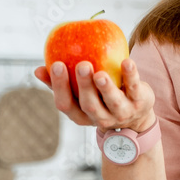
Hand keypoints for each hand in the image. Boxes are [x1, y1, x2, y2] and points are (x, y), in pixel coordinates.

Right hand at [33, 59, 156, 132]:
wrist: (137, 114)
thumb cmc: (101, 99)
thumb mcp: (81, 95)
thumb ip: (62, 83)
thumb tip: (38, 69)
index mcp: (82, 115)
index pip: (66, 105)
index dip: (59, 87)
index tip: (56, 65)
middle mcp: (101, 118)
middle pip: (89, 105)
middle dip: (84, 86)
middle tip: (81, 65)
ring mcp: (122, 112)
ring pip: (113, 101)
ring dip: (106, 87)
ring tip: (100, 73)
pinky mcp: (140, 101)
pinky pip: (134, 87)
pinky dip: (130, 75)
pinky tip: (126, 62)